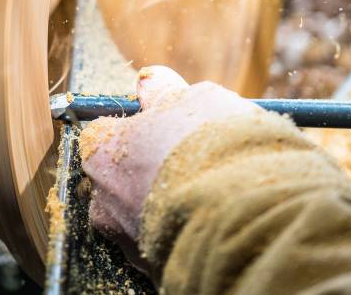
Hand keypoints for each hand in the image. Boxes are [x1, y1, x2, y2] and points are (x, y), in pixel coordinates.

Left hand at [79, 65, 259, 268]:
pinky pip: (165, 241)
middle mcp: (103, 202)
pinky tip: (214, 217)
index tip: (162, 125)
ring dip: (167, 202)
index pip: (103, 135)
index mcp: (101, 154)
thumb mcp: (195, 99)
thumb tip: (149, 80)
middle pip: (119, 178)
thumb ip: (165, 91)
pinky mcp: (154, 270)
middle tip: (191, 158)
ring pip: (141, 213)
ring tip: (211, 190)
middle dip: (148, 168)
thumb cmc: (215, 147)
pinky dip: (183, 229)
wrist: (249, 215)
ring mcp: (126, 242)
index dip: (135, 127)